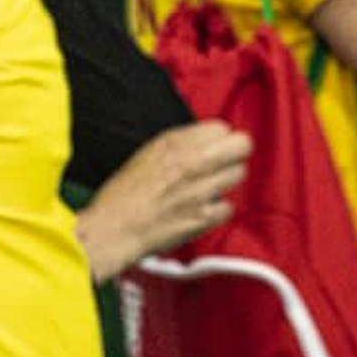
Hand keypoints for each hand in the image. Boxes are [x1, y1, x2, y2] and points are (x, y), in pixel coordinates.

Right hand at [76, 122, 252, 280]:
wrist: (115, 228)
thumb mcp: (150, 153)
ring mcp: (201, 191)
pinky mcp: (204, 217)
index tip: (212, 148)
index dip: (218, 139)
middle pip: (242, 145)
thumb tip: (210, 140)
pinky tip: (202, 209)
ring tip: (208, 187)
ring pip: (239, 174)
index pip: (222, 127)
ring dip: (226, 180)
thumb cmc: (126, 193)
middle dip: (235, 153)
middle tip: (224, 163)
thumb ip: (182, 144)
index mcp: (174, 143)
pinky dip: (218, 210)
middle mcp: (191, 163)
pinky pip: (228, 207)